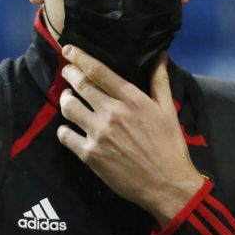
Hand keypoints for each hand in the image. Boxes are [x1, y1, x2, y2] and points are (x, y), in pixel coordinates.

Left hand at [57, 46, 205, 224]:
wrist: (167, 185)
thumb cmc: (170, 146)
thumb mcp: (168, 110)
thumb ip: (160, 81)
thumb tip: (160, 55)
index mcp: (132, 99)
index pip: (98, 71)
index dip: (80, 57)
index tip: (69, 49)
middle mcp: (113, 112)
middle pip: (80, 85)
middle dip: (69, 74)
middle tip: (66, 71)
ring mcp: (99, 134)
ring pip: (68, 107)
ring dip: (65, 99)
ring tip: (68, 98)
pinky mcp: (90, 155)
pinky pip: (65, 135)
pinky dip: (64, 130)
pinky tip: (69, 129)